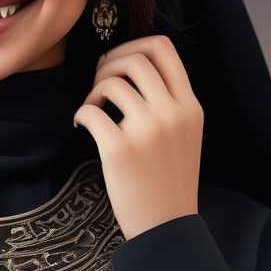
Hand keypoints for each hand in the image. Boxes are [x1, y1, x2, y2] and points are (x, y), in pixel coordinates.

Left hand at [73, 35, 202, 239]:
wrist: (166, 226)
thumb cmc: (168, 179)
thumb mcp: (185, 133)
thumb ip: (168, 100)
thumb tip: (132, 65)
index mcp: (189, 106)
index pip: (164, 48)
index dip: (133, 45)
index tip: (119, 63)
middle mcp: (172, 113)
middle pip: (134, 58)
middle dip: (108, 63)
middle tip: (99, 85)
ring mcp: (147, 130)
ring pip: (110, 81)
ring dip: (93, 90)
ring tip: (93, 109)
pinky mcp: (120, 149)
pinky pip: (90, 110)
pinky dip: (81, 113)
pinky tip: (83, 127)